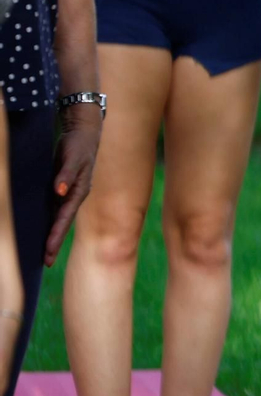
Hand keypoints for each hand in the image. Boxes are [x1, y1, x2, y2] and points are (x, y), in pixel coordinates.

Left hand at [45, 116, 99, 266]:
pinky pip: (54, 209)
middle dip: (54, 243)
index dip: (56, 236)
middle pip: (62, 224)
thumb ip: (66, 175)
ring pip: (58, 218)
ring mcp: (67, 193)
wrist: (83, 132)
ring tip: (45, 254)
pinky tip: (43, 230)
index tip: (48, 253)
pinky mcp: (61, 188)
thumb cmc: (79, 145)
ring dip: (52, 235)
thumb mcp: (74, 157)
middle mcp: (73, 196)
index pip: (64, 219)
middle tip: (46, 263)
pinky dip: (49, 222)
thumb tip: (59, 192)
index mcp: (79, 192)